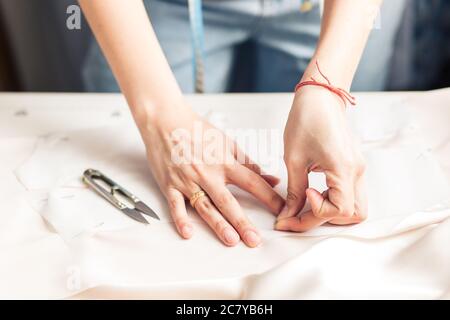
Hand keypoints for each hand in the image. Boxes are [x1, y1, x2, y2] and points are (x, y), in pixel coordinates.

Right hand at [138, 101, 284, 246]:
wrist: (164, 120)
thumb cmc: (196, 129)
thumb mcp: (226, 142)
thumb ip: (248, 162)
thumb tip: (270, 178)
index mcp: (224, 161)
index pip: (252, 183)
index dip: (269, 198)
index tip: (281, 211)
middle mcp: (207, 173)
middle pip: (228, 201)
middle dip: (242, 222)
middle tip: (254, 239)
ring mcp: (188, 180)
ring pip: (205, 206)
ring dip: (218, 224)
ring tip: (230, 240)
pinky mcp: (170, 185)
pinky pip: (176, 205)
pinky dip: (181, 219)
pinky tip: (189, 233)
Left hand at [275, 87, 366, 231]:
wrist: (321, 97)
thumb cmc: (305, 121)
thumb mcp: (293, 159)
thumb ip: (294, 191)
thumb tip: (288, 215)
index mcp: (343, 168)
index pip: (340, 210)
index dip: (317, 213)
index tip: (301, 199)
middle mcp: (357, 171)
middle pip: (354, 215)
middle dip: (325, 219)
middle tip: (298, 213)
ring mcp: (359, 169)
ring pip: (356, 207)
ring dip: (332, 212)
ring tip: (307, 203)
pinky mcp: (354, 167)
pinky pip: (351, 194)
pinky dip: (334, 201)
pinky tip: (314, 193)